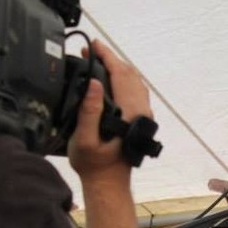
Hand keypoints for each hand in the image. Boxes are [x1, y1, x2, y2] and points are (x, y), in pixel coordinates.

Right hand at [68, 40, 152, 181]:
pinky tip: (110, 79)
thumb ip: (89, 110)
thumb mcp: (84, 138)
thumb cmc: (94, 164)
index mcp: (129, 113)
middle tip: (90, 50)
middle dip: (111, 59)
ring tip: (98, 60)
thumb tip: (93, 82)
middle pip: (130, 75)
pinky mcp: (139, 120)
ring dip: (117, 68)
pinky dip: (123, 79)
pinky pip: (135, 91)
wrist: (109, 183)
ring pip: (135, 82)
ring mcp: (142, 116)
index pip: (121, 75)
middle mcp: (140, 112)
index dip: (107, 57)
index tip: (93, 45)